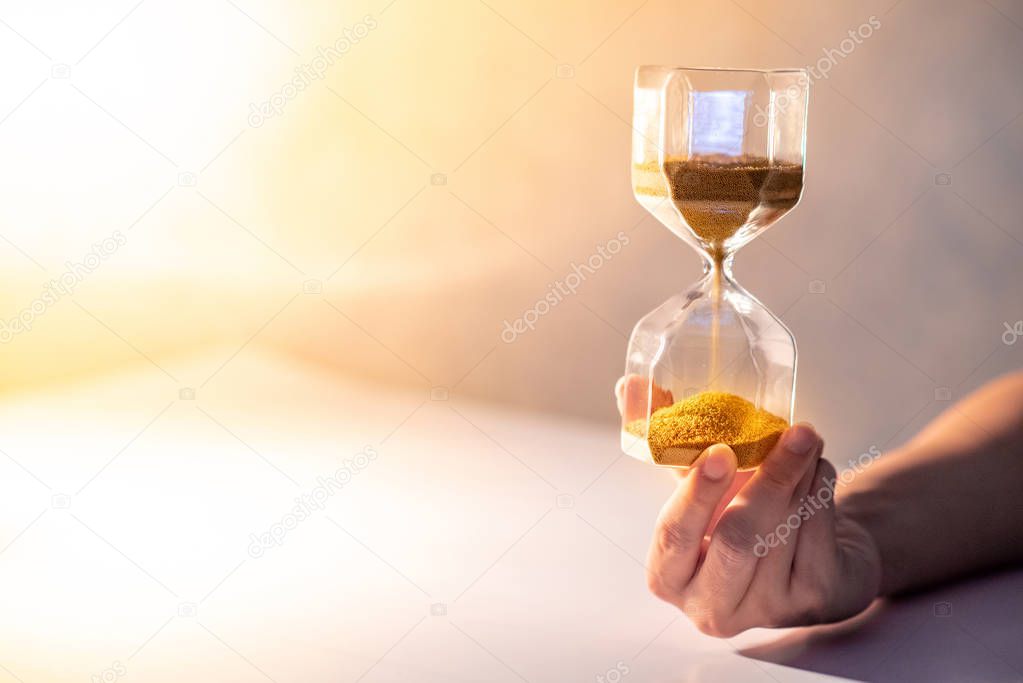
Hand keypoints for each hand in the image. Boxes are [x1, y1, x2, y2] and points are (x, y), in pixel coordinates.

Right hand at [613, 378, 881, 635]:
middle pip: (739, 539)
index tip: (719, 452)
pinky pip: (819, 534)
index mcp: (669, 575)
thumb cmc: (736, 516)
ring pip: (785, 529)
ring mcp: (766, 609)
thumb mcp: (695, 483)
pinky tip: (818, 470)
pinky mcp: (814, 601)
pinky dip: (823, 490)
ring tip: (805, 440)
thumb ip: (659, 437)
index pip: (675, 535)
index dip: (696, 493)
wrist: (804, 558)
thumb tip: (632, 383)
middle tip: (794, 433)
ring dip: (802, 474)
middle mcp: (712, 605)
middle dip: (770, 479)